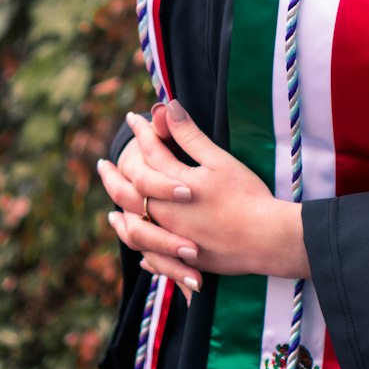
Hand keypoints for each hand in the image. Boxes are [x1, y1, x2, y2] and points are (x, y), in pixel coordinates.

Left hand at [97, 102, 309, 299]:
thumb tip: (168, 108)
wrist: (266, 239)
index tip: (134, 119)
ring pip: (135, 230)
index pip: (150, 154)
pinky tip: (142, 252)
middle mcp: (166, 213)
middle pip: (129, 192)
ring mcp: (174, 239)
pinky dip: (143, 251)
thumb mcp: (219, 160)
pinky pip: (154, 259)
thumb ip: (190, 136)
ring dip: (121, 219)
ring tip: (111, 214)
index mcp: (174, 184)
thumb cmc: (246, 196)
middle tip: (102, 166)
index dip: (142, 133)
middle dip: (113, 177)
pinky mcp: (186, 260)